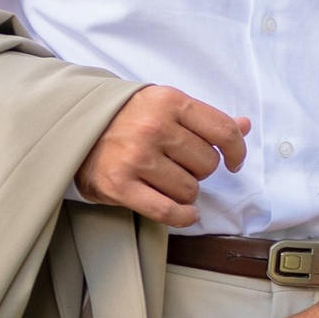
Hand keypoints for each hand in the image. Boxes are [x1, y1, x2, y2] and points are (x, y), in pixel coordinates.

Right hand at [75, 85, 249, 227]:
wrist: (74, 125)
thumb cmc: (126, 117)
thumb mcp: (164, 105)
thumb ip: (204, 118)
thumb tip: (244, 126)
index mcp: (168, 101)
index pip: (222, 131)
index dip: (236, 151)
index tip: (233, 162)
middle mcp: (153, 127)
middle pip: (207, 164)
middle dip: (199, 169)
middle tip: (180, 164)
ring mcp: (136, 157)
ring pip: (190, 189)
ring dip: (185, 191)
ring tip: (166, 180)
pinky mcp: (120, 185)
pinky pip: (168, 211)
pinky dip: (183, 216)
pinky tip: (185, 212)